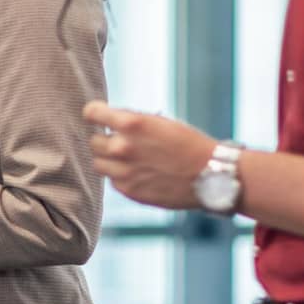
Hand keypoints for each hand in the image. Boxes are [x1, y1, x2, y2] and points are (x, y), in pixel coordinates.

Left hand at [82, 103, 216, 210]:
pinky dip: (120, 176)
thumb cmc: (189, 144)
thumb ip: (131, 122)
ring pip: (98, 163)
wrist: (212, 175)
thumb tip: (108, 120)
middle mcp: (121, 147)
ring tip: (129, 159)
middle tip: (120, 141)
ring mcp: (123, 171)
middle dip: (104, 139)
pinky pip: (112, 180)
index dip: (94, 114)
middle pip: (93, 141)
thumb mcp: (160, 122)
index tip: (98, 117)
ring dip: (108, 159)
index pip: (91, 113)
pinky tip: (139, 173)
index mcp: (130, 124)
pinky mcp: (128, 190)